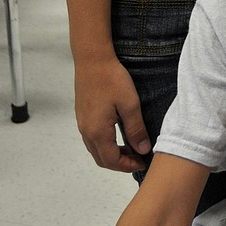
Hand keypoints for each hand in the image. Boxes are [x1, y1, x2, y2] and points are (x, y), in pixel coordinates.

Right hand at [74, 55, 150, 172]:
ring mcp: (82, 124)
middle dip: (120, 163)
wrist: (92, 60)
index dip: (128, 166)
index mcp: (98, 131)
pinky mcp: (82, 116)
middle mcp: (86, 131)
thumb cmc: (111, 78)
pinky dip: (106, 145)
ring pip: (96, 150)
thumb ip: (136, 129)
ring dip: (113, 154)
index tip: (143, 162)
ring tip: (131, 148)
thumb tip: (143, 150)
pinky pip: (92, 139)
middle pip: (102, 159)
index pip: (111, 160)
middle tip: (138, 158)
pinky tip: (119, 136)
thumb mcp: (130, 104)